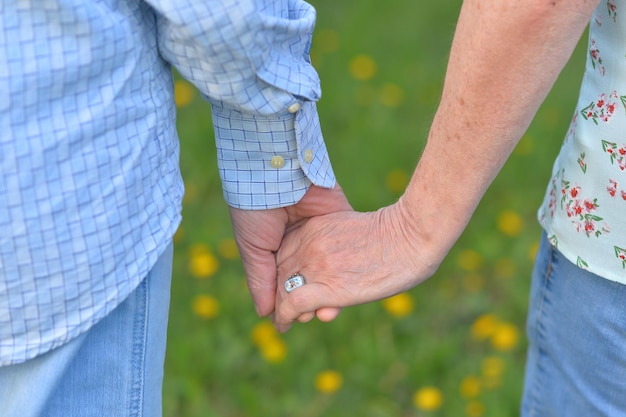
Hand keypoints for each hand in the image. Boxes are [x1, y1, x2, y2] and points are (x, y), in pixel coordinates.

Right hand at [228, 184, 351, 316]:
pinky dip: (347, 269)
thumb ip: (261, 281)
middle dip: (309, 300)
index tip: (288, 322)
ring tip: (327, 312)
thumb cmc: (255, 212)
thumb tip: (267, 314)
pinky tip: (346, 291)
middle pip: (309, 278)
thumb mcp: (252, 249)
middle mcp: (298, 241)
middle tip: (310, 318)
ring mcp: (321, 231)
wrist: (276, 172)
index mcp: (275, 246)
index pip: (284, 282)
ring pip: (330, 268)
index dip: (287, 302)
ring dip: (330, 290)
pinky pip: (346, 249)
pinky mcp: (340, 218)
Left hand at [272, 201, 444, 331]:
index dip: (279, 270)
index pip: (282, 251)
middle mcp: (309, 244)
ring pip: (282, 289)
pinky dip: (284, 317)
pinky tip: (285, 325)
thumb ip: (331, 242)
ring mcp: (317, 264)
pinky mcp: (328, 286)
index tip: (282, 283)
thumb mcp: (349, 229)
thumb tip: (328, 266)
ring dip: (280, 308)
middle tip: (280, 307)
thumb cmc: (392, 235)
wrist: (410, 237)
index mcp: (313, 227)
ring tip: (282, 321)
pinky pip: (293, 304)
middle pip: (278, 270)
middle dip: (278, 290)